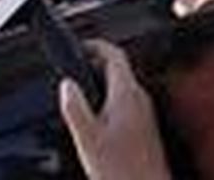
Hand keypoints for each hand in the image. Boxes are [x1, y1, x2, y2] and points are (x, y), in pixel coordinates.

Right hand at [59, 40, 170, 179]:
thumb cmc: (122, 172)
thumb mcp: (88, 139)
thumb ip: (75, 108)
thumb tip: (68, 85)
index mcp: (127, 95)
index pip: (114, 54)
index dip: (95, 45)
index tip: (79, 46)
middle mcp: (140, 99)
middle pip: (117, 69)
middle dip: (94, 66)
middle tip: (73, 73)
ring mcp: (145, 114)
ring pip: (121, 88)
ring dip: (100, 86)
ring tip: (79, 98)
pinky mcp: (145, 129)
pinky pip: (125, 104)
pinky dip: (108, 103)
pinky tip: (95, 123)